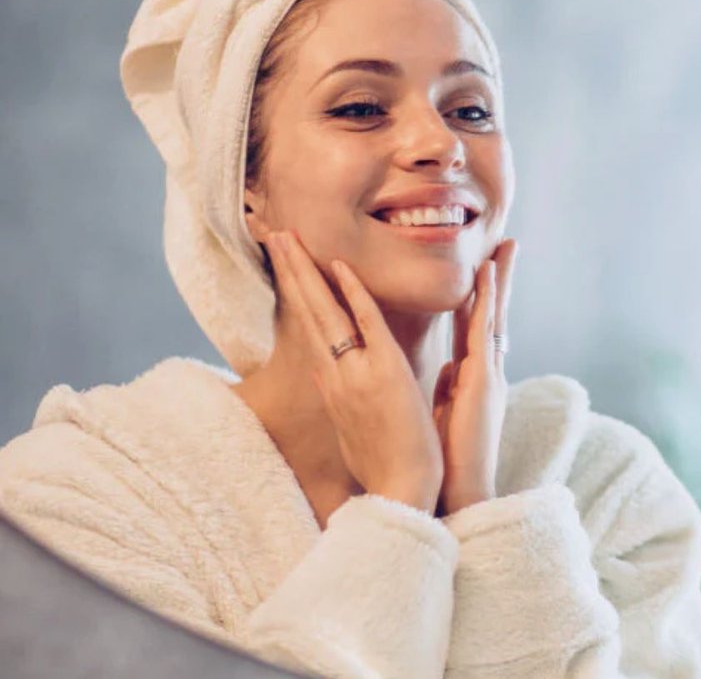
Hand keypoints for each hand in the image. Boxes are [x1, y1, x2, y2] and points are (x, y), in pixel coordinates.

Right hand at [267, 231, 443, 512]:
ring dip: (307, 272)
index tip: (284, 263)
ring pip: (327, 312)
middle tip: (272, 233)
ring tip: (286, 237)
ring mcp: (357, 372)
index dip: (296, 293)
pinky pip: (366, 325)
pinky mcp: (384, 373)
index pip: (310, 327)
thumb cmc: (383, 465)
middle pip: (308, 312)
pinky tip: (338, 265)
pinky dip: (353, 294)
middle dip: (290, 271)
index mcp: (333, 383)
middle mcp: (337, 374)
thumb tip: (320, 367)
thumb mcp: (350, 427)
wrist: (402, 492)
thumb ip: (335, 392)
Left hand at [432, 240, 516, 515]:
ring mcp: (488, 375)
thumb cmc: (446, 460)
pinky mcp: (483, 382)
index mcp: (473, 380)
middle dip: (500, 279)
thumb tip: (446, 369)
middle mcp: (486, 372)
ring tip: (503, 249)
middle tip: (506, 244)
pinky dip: (486, 302)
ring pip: (494, 317)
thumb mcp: (444, 414)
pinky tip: (487, 277)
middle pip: (493, 315)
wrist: (458, 493)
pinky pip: (484, 333)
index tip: (485, 268)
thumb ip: (447, 388)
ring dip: (498, 281)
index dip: (481, 296)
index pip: (476, 328)